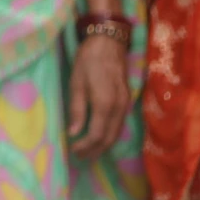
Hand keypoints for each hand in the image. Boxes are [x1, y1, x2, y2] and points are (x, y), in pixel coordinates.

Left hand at [67, 33, 130, 158]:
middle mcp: (119, 108)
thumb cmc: (88, 60)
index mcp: (104, 104)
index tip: (73, 150)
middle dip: (95, 150)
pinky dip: (110, 135)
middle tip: (80, 156)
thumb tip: (73, 133)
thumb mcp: (76, 83)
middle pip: (109, 138)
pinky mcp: (127, 100)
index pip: (96, 135)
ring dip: (103, 145)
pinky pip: (120, 124)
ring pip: (116, 133)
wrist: (108, 42)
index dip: (85, 146)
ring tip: (88, 151)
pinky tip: (100, 136)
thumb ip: (76, 109)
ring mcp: (125, 105)